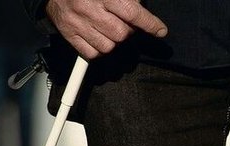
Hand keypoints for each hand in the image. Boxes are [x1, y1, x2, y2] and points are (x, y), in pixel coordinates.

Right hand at [45, 0, 167, 58]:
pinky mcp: (69, 35)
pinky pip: (93, 54)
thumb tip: (141, 7)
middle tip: (122, 22)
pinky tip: (98, 36)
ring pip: (109, 47)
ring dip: (114, 40)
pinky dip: (99, 49)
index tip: (160, 30)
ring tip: (108, 28)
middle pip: (122, 34)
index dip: (149, 23)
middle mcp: (89, 9)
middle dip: (127, 31)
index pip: (132, 12)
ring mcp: (77, 24)